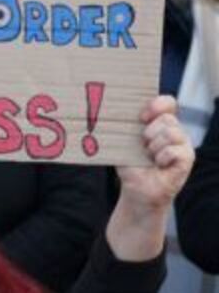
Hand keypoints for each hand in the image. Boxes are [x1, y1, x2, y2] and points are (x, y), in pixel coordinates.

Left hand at [108, 96, 194, 260]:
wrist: (137, 190)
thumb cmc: (130, 163)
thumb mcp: (124, 141)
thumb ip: (123, 126)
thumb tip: (105, 111)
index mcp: (160, 122)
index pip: (167, 103)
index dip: (157, 105)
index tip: (141, 117)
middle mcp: (175, 131)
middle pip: (167, 119)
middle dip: (149, 133)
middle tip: (143, 146)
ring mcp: (183, 145)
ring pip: (171, 133)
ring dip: (154, 147)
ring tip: (150, 157)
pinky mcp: (187, 159)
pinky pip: (174, 151)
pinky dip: (161, 158)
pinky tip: (158, 165)